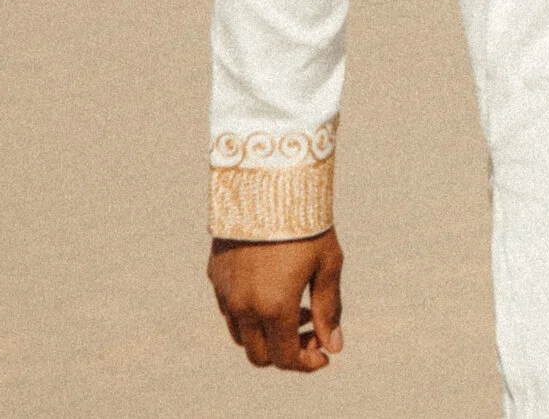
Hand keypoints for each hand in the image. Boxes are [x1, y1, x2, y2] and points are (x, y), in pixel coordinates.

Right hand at [209, 231, 342, 370]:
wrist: (267, 184)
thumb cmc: (307, 223)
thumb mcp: (328, 265)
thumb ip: (329, 309)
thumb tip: (334, 346)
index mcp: (274, 308)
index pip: (285, 358)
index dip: (306, 363)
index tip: (324, 355)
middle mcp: (243, 307)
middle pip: (260, 355)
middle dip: (288, 352)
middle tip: (312, 331)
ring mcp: (224, 293)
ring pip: (241, 336)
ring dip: (268, 334)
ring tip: (297, 308)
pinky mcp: (214, 276)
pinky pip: (230, 311)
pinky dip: (251, 314)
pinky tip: (274, 290)